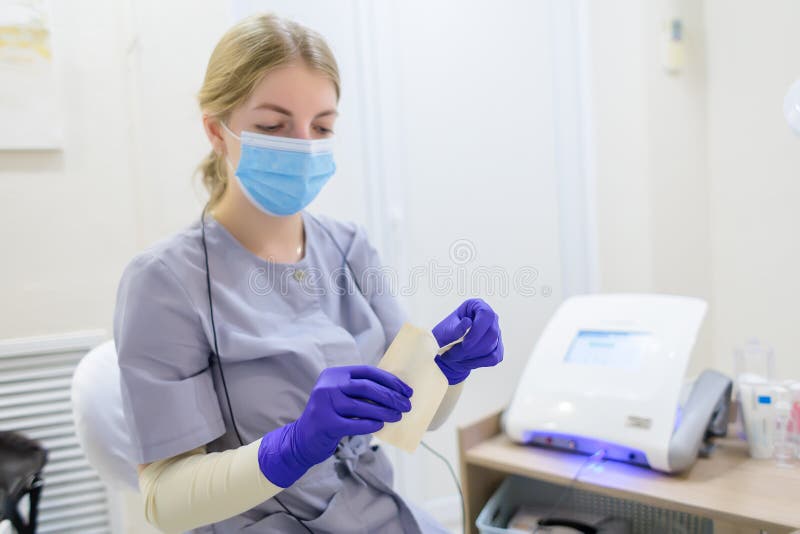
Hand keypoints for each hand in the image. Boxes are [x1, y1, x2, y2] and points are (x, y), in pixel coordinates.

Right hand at [257, 365, 411, 486]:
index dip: (390, 381)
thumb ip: (361, 391)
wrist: (302, 438)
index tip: (406, 391)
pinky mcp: (326, 424)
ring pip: (363, 406)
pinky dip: (371, 424)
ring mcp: (325, 404)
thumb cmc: (330, 416)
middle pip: (367, 388)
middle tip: (406, 405)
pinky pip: (355, 424)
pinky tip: (381, 425)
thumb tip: (396, 393)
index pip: (368, 372)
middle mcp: (328, 386)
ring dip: (385, 412)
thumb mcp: (341, 396)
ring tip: (397, 416)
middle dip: (391, 397)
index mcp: (334, 374)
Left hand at [432, 298, 503, 384]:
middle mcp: (490, 318)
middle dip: (472, 348)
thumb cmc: (445, 334)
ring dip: (472, 356)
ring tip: (455, 357)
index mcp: (477, 306)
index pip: (486, 314)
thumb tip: (468, 322)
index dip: (478, 330)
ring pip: (492, 347)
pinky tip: (465, 362)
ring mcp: (496, 332)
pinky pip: (494, 358)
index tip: (465, 344)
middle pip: (492, 333)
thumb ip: (456, 328)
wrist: (446, 348)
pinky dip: (478, 362)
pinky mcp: (497, 347)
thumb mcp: (446, 330)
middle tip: (453, 354)